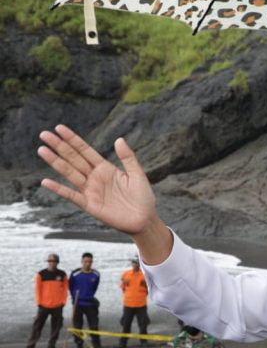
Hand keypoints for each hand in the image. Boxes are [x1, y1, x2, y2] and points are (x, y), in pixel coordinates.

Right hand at [38, 125, 158, 235]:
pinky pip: (72, 195)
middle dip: (59, 146)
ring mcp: (90, 190)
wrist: (144, 219)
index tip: (59, 128)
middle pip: (73, 158)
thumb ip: (128, 158)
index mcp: (105, 168)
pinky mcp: (89, 205)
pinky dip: (59, 189)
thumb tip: (119, 139)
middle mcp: (94, 177)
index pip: (85, 150)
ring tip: (42, 150)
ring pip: (69, 173)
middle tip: (44, 134)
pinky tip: (46, 182)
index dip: (72, 139)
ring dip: (55, 162)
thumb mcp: (137, 174)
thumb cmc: (143, 197)